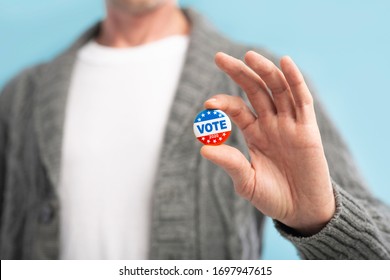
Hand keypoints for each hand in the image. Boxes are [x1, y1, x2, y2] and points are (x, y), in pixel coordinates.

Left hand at [201, 51, 334, 234]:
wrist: (301, 211)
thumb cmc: (272, 197)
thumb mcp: (246, 181)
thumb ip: (229, 162)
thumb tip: (203, 147)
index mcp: (254, 133)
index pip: (237, 108)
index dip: (223, 102)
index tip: (208, 104)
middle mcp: (271, 123)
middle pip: (255, 90)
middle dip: (238, 72)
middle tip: (218, 57)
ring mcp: (290, 124)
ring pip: (277, 89)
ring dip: (265, 71)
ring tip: (248, 56)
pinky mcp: (308, 130)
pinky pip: (302, 100)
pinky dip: (295, 81)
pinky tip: (285, 62)